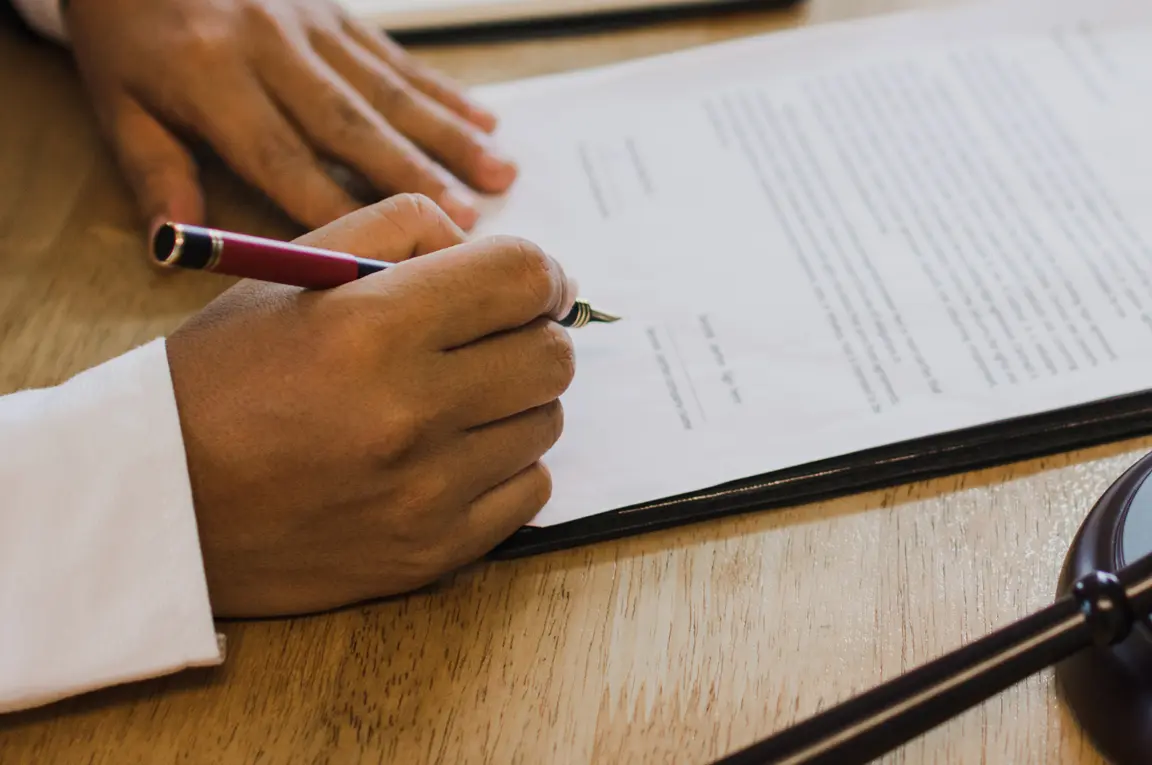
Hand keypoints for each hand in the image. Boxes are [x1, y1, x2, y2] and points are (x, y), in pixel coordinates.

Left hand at [63, 0, 515, 233]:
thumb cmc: (124, 28)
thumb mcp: (116, 101)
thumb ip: (154, 173)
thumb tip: (177, 248)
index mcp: (211, 78)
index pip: (281, 157)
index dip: (333, 210)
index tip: (381, 258)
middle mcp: (271, 48)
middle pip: (353, 124)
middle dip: (415, 175)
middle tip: (470, 219)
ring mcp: (310, 24)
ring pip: (389, 89)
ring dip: (448, 135)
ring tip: (501, 174)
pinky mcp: (335, 9)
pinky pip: (396, 55)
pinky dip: (443, 90)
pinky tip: (486, 119)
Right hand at [165, 195, 576, 616]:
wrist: (163, 504)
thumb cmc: (226, 375)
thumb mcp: (293, 270)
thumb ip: (402, 228)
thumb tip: (491, 250)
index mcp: (371, 326)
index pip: (523, 278)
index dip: (543, 272)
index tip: (534, 285)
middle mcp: (409, 411)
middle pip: (553, 354)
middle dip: (534, 334)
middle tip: (494, 340)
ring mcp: (426, 491)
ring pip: (547, 421)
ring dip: (517, 401)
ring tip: (458, 400)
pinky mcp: (433, 552)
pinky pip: (530, 489)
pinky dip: (508, 464)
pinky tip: (456, 454)